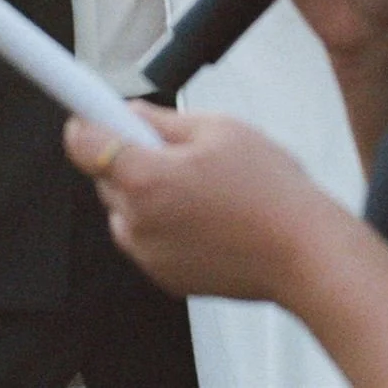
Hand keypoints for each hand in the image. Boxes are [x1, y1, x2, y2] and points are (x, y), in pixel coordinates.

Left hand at [64, 107, 334, 301]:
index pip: (82, 144)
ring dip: (148, 191)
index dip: (84, 120)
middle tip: (181, 149)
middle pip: (105, 175)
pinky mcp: (163, 277)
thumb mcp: (219, 129)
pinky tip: (209, 215)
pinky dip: (165, 222)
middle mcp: (136, 223)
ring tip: (204, 187)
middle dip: (131, 155)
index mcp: (145, 180)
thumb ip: (162, 120)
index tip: (85, 109)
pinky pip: (147, 237)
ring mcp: (148, 256)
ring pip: (126, 207)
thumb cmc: (271, 191)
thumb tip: (129, 113)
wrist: (304, 254)